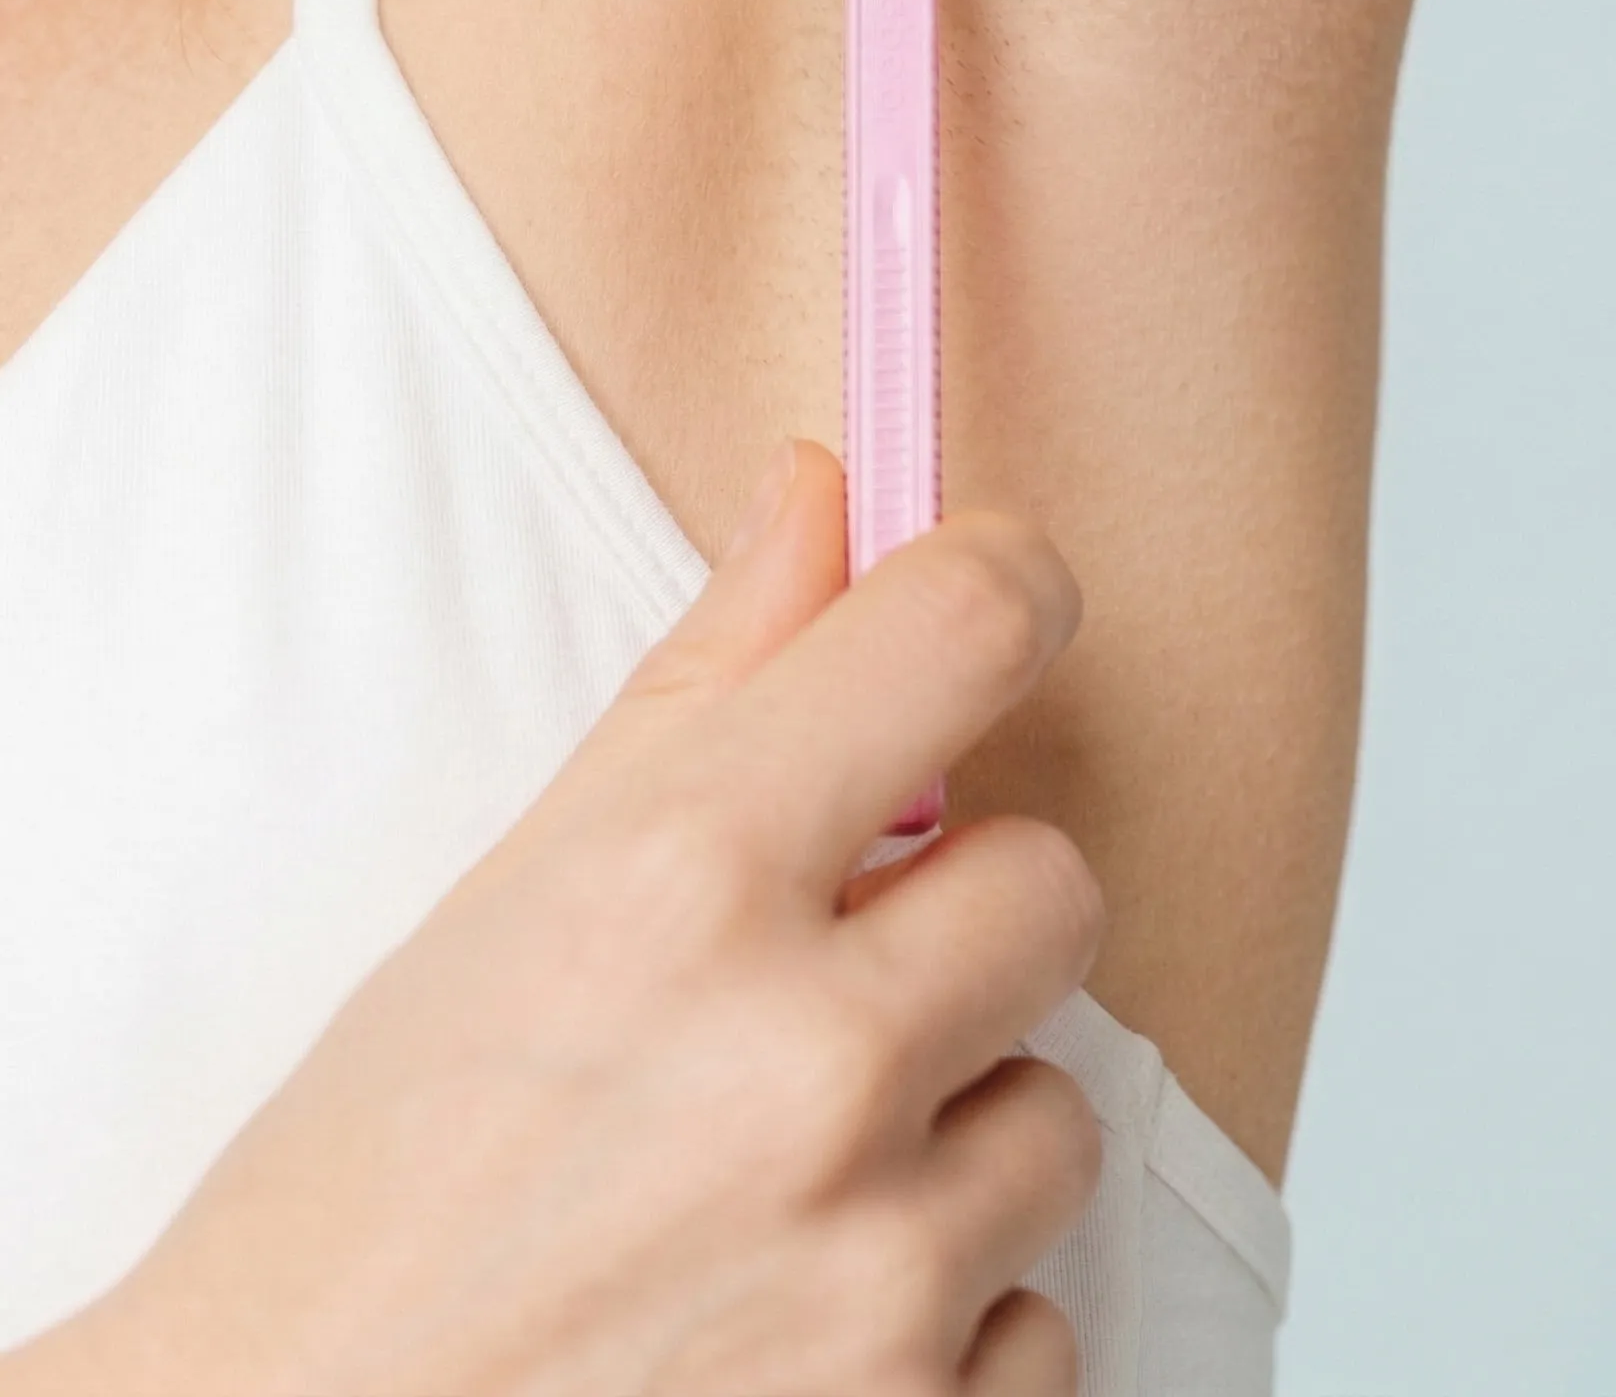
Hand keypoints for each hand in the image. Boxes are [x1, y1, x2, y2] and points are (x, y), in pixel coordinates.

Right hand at [40, 441, 1102, 1396]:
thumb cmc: (367, 1188)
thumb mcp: (515, 896)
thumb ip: (708, 678)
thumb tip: (824, 493)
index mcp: (685, 877)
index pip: (968, 629)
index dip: (1002, 590)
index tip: (997, 606)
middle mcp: (806, 1062)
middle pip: (1056, 882)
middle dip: (963, 917)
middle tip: (835, 978)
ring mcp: (878, 1273)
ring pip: (1057, 1117)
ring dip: (948, 1135)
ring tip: (784, 1180)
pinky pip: (1036, 1318)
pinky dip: (943, 1320)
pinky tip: (797, 1317)